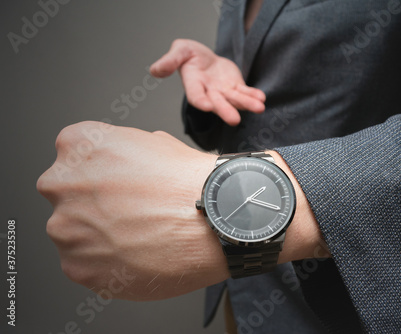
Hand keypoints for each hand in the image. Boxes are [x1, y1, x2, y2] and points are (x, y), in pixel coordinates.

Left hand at [37, 122, 327, 300]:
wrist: (214, 220)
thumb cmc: (190, 181)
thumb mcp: (154, 141)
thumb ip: (120, 150)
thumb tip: (119, 166)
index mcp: (78, 144)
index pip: (75, 156)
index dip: (103, 172)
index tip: (120, 183)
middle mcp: (61, 184)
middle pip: (70, 195)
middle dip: (95, 203)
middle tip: (131, 212)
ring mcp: (66, 229)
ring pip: (75, 232)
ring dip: (99, 234)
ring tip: (140, 236)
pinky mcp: (78, 267)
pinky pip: (86, 263)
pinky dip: (107, 262)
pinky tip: (138, 254)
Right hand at [150, 39, 265, 125]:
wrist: (204, 56)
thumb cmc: (189, 54)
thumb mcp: (178, 51)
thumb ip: (169, 61)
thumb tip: (154, 70)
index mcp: (193, 84)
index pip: (196, 96)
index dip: (200, 101)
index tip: (206, 106)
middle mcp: (209, 92)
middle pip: (217, 103)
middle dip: (226, 111)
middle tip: (234, 120)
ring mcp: (223, 91)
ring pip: (235, 100)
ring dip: (247, 104)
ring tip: (259, 107)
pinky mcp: (235, 87)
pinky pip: (245, 93)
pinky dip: (253, 95)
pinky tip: (261, 98)